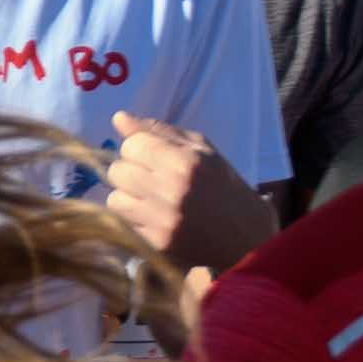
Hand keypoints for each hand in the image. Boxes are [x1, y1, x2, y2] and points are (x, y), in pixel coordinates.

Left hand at [103, 114, 273, 275]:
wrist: (248, 238)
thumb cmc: (224, 186)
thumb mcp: (202, 150)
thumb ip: (159, 132)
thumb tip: (119, 118)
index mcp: (185, 162)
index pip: (132, 145)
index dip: (137, 148)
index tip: (150, 156)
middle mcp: (171, 190)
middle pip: (117, 171)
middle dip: (129, 171)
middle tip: (149, 179)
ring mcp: (162, 220)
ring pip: (114, 199)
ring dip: (127, 197)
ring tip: (150, 200)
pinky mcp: (156, 244)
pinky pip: (123, 224)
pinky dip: (133, 219)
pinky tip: (153, 219)